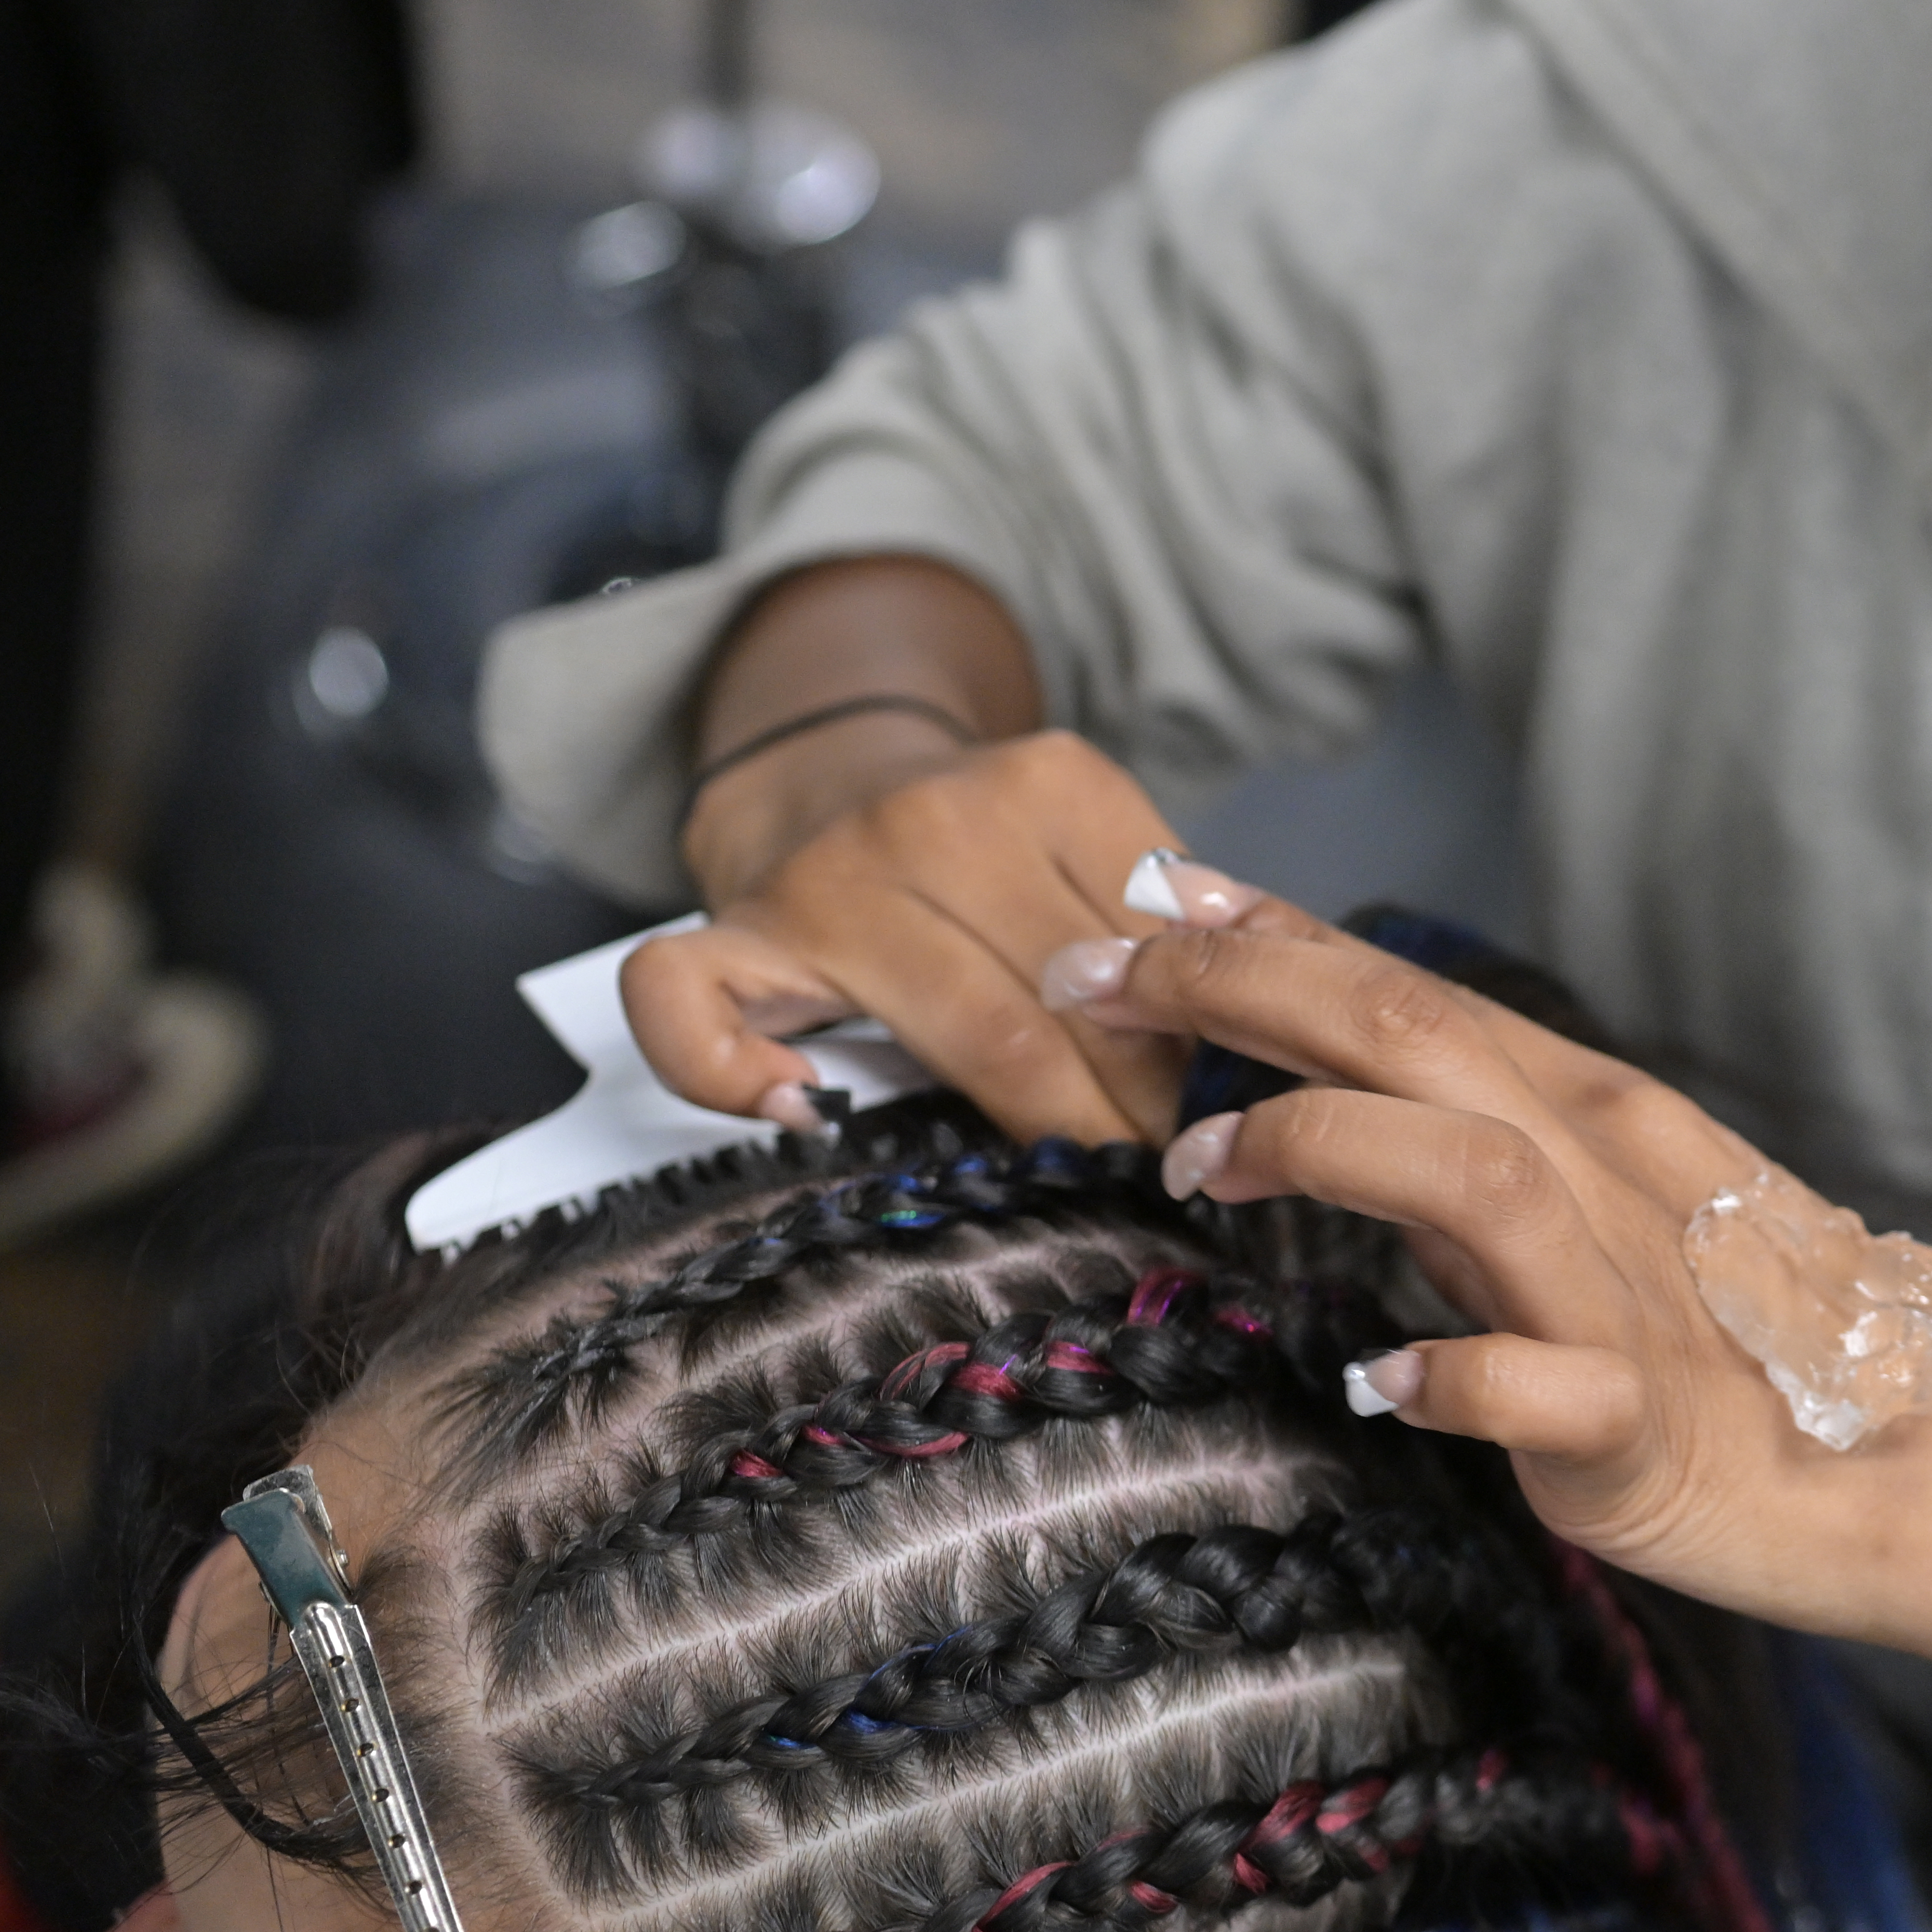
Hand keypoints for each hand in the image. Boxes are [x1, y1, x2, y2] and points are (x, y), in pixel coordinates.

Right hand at [630, 732, 1228, 1144]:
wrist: (847, 765)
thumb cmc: (997, 848)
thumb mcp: (1099, 843)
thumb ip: (1173, 919)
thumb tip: (1239, 1045)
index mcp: (1049, 783)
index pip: (1152, 954)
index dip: (1192, 1052)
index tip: (1213, 1113)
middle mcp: (936, 816)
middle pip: (1064, 1012)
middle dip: (1132, 1110)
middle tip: (1167, 1165)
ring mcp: (826, 873)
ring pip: (962, 1035)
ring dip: (1042, 1125)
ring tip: (1089, 1165)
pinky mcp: (728, 927)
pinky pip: (692, 1008)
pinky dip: (737, 1075)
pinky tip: (805, 1110)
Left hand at [1051, 897, 1931, 1668]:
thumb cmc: (1762, 1358)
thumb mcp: (1605, 1230)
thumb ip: (1479, 1177)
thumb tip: (1343, 1129)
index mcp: (1596, 1121)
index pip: (1414, 996)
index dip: (1276, 938)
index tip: (1149, 895)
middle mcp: (1609, 1177)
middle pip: (1416, 1038)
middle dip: (1245, 991)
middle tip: (1093, 974)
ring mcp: (1631, 1297)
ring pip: (1471, 1171)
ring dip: (1321, 1145)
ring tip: (1195, 1165)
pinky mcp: (1648, 1429)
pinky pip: (1543, 1386)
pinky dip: (1456, 1371)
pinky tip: (1377, 1376)